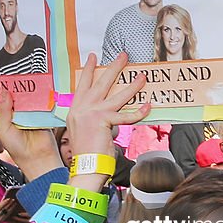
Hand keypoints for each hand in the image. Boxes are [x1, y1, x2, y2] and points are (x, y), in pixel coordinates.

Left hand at [0, 89, 60, 180]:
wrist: (38, 159)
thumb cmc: (18, 150)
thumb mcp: (4, 130)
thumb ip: (4, 112)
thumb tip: (4, 94)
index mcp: (8, 120)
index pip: (5, 103)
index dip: (3, 94)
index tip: (2, 82)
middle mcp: (20, 117)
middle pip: (18, 99)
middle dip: (16, 91)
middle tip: (15, 79)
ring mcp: (32, 117)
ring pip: (30, 101)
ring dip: (28, 94)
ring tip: (26, 83)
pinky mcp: (44, 117)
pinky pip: (42, 105)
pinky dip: (40, 100)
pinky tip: (37, 93)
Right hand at [0, 196, 18, 222]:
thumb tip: (5, 201)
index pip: (0, 206)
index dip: (5, 202)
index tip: (9, 198)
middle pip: (4, 209)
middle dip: (9, 204)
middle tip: (13, 200)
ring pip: (7, 213)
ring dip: (12, 208)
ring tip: (14, 203)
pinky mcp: (2, 221)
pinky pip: (8, 216)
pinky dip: (11, 211)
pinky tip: (13, 208)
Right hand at [68, 53, 149, 190]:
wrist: (85, 166)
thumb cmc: (86, 151)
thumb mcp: (82, 129)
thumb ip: (90, 116)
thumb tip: (105, 111)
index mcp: (75, 109)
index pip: (82, 84)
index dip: (88, 69)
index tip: (92, 57)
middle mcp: (81, 108)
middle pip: (100, 83)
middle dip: (113, 67)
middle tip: (123, 55)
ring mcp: (92, 113)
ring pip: (116, 95)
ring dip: (131, 85)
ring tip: (142, 77)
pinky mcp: (103, 121)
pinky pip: (125, 115)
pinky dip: (138, 112)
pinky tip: (147, 106)